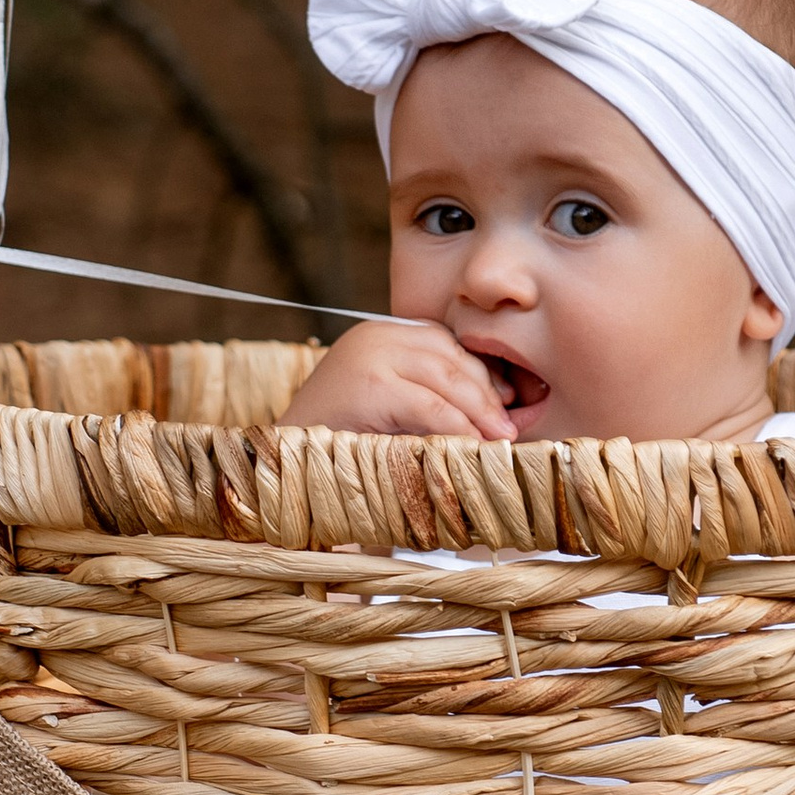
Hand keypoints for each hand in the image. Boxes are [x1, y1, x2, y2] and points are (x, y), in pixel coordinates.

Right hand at [280, 318, 517, 442]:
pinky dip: (459, 426)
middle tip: (510, 426)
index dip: (481, 372)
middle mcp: (376, 335)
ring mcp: (371, 356)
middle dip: (486, 392)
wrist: (284, 462)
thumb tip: (492, 406)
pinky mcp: (371, 386)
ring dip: (480, 411)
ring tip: (501, 439)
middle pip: (451, 356)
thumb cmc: (340, 439)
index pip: (445, 343)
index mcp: (380, 333)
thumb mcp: (387, 403)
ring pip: (446, 378)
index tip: (508, 401)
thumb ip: (424, 390)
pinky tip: (475, 445)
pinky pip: (430, 406)